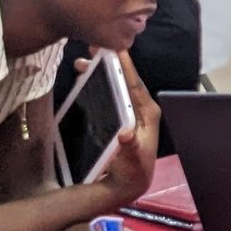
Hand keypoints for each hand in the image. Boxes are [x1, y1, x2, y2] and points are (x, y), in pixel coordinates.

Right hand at [76, 51, 161, 207]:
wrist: (128, 181)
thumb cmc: (132, 169)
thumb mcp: (132, 160)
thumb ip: (130, 148)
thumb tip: (125, 135)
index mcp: (148, 112)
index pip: (136, 84)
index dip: (126, 66)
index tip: (116, 49)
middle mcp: (141, 107)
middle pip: (124, 80)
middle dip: (109, 64)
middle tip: (93, 49)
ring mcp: (130, 109)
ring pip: (115, 84)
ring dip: (100, 72)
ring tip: (83, 62)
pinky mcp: (120, 113)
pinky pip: (110, 92)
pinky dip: (98, 82)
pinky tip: (84, 76)